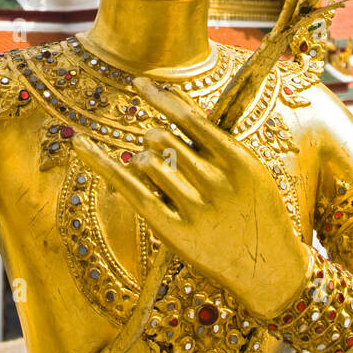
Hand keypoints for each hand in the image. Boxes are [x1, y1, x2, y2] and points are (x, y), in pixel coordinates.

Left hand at [70, 76, 309, 320]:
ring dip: (142, 158)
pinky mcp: (173, 231)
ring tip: (157, 173)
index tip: (139, 83)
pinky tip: (82, 146)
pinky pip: (130, 192)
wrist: (270, 269)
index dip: (160, 97)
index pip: (189, 117)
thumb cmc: (257, 212)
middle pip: (163, 139)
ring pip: (145, 161)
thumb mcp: (250, 169)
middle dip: (153, 136)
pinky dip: (104, 165)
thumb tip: (173, 103)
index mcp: (237, 159)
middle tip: (157, 147)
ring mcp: (193, 208)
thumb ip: (214, 140)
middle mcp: (214, 182)